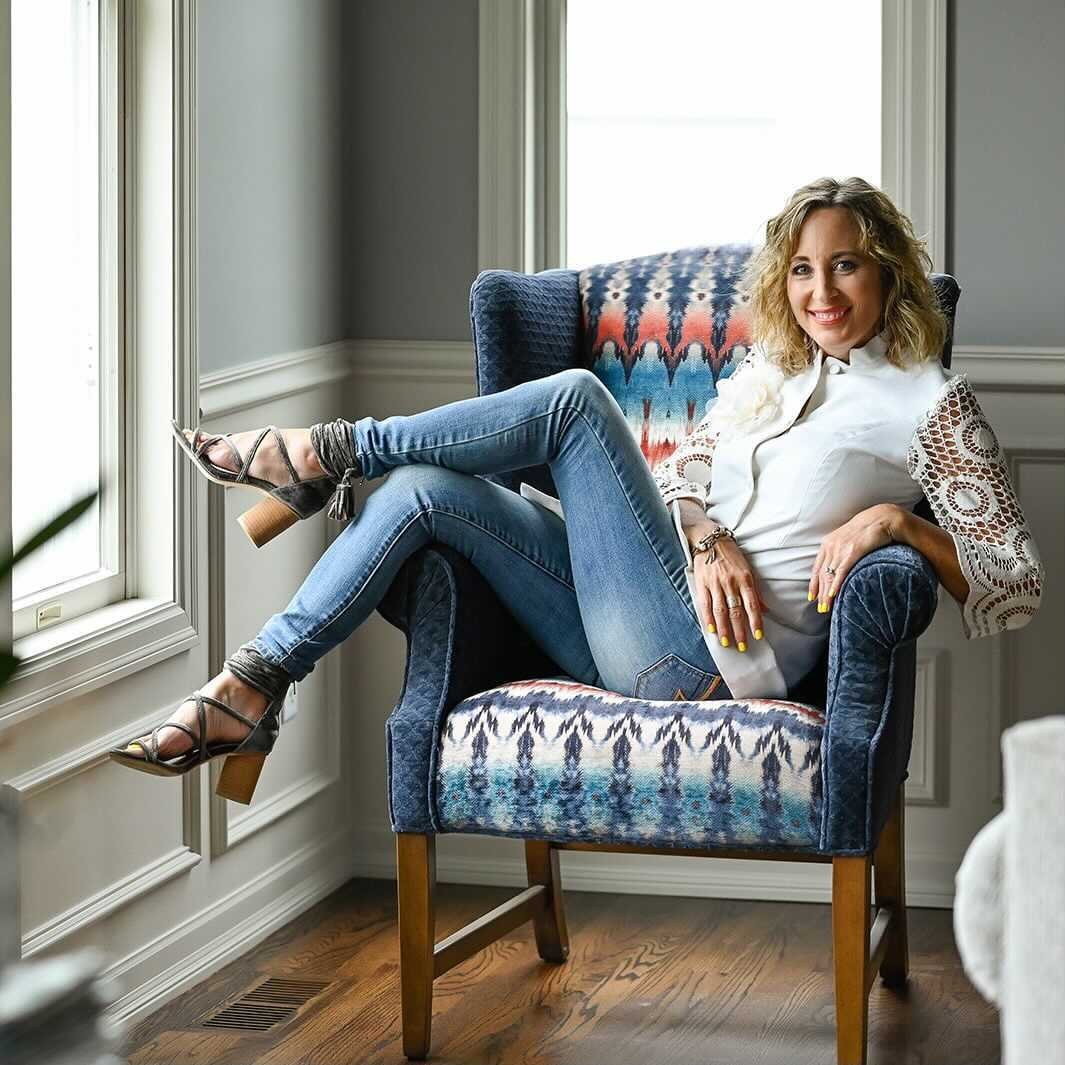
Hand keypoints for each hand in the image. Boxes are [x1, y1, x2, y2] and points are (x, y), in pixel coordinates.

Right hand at [692, 537, 768, 651]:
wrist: (709, 539)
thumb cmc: (731, 555)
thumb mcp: (748, 569)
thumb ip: (756, 591)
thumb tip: (765, 609)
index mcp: (745, 579)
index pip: (752, 605)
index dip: (755, 621)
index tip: (758, 636)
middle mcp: (731, 582)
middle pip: (736, 611)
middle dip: (740, 631)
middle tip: (743, 646)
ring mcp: (715, 584)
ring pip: (721, 611)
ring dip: (725, 629)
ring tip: (727, 642)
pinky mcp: (702, 584)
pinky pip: (705, 604)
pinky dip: (708, 618)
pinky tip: (712, 630)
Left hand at [808, 503, 903, 611]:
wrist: (881, 518)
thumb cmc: (866, 530)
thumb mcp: (847, 539)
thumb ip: (839, 551)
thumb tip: (836, 567)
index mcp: (828, 543)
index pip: (817, 568)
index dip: (813, 584)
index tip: (811, 597)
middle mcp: (831, 546)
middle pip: (822, 574)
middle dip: (820, 593)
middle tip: (821, 609)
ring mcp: (841, 548)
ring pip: (829, 575)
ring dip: (827, 593)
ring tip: (827, 607)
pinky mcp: (853, 551)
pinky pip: (842, 571)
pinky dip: (836, 584)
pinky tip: (833, 594)